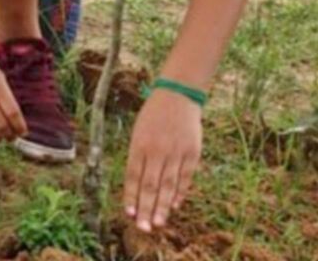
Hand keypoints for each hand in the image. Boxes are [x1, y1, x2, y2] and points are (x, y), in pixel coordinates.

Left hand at [123, 89, 202, 231]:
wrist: (178, 94)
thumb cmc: (153, 115)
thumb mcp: (139, 131)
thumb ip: (138, 157)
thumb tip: (137, 185)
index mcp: (140, 144)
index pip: (133, 176)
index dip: (131, 196)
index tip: (129, 214)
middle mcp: (157, 150)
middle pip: (150, 185)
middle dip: (146, 208)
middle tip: (144, 228)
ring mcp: (176, 151)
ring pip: (168, 185)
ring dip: (163, 206)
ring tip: (159, 223)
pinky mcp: (192, 152)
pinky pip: (185, 177)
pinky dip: (180, 192)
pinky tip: (175, 205)